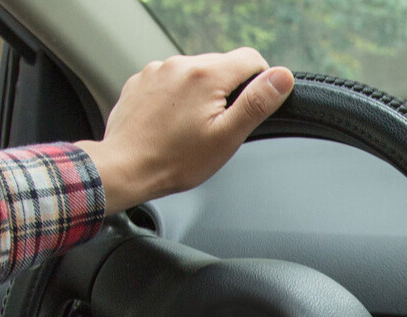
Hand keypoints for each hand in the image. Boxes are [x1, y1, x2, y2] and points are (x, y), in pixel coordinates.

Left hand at [77, 49, 294, 214]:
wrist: (124, 168)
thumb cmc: (175, 160)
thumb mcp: (227, 136)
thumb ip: (257, 103)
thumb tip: (282, 77)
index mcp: (206, 75)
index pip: (251, 58)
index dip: (260, 83)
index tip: (251, 108)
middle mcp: (180, 64)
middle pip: (222, 65)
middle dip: (228, 91)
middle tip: (218, 126)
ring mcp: (157, 70)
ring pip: (196, 73)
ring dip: (202, 94)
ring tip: (192, 128)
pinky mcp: (141, 80)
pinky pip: (171, 81)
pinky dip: (177, 97)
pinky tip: (172, 123)